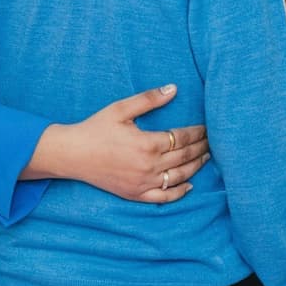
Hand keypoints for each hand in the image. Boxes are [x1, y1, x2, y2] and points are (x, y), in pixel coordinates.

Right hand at [27, 84, 209, 202]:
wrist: (73, 154)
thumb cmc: (96, 128)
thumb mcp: (120, 109)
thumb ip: (148, 99)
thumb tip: (173, 88)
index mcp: (148, 144)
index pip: (182, 138)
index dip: (198, 133)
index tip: (207, 127)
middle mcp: (149, 166)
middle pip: (185, 157)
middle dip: (201, 148)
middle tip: (212, 141)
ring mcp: (144, 183)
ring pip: (179, 177)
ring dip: (196, 167)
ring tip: (205, 158)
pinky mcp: (136, 194)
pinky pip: (165, 197)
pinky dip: (180, 192)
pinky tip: (189, 185)